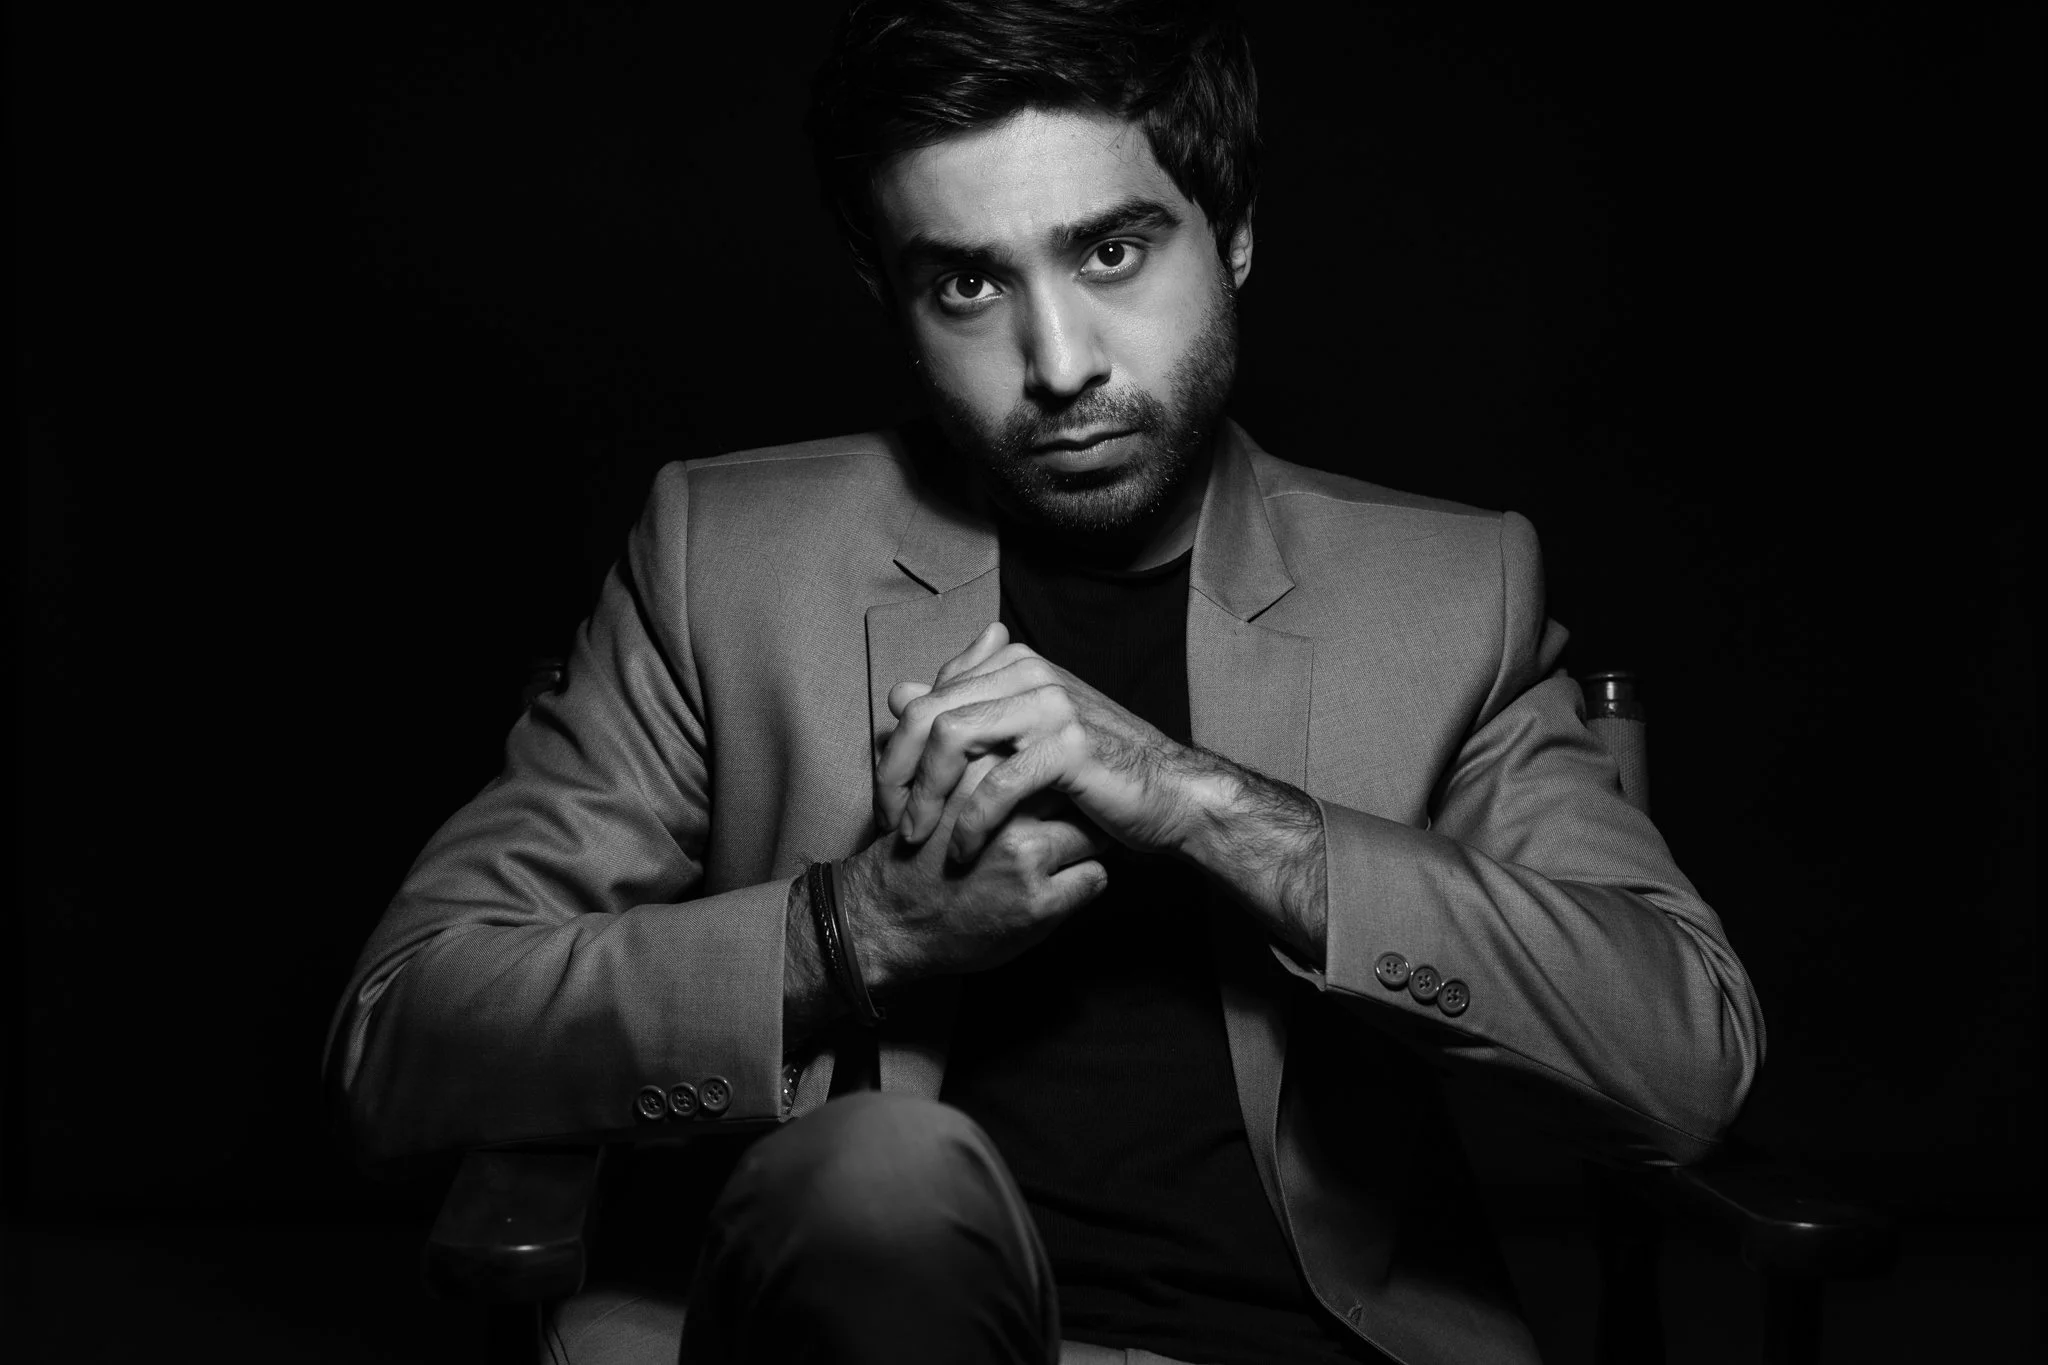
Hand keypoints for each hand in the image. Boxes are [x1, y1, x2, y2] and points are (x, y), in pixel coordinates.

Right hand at [842, 751, 1110, 986]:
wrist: (890, 922)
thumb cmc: (917, 854)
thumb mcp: (934, 789)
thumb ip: (954, 748)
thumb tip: (922, 689)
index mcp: (980, 771)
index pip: (1055, 751)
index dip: (1056, 772)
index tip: (1048, 789)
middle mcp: (1006, 808)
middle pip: (1079, 791)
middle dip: (1079, 804)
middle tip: (1064, 820)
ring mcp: (1026, 856)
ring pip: (1095, 833)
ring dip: (1081, 846)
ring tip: (1052, 858)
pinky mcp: (1040, 902)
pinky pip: (1096, 877)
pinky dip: (1081, 883)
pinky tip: (1050, 887)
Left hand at [877, 622, 1207, 863]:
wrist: (1171, 793)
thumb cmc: (1093, 770)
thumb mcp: (1023, 735)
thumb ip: (965, 710)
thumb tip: (898, 692)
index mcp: (1013, 663)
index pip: (926, 697)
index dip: (896, 750)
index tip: (891, 798)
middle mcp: (1028, 671)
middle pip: (926, 713)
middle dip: (897, 773)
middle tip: (892, 821)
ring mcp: (1049, 705)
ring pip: (951, 738)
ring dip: (925, 795)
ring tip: (917, 837)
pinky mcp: (1068, 746)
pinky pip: (996, 784)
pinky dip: (969, 823)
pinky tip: (961, 851)